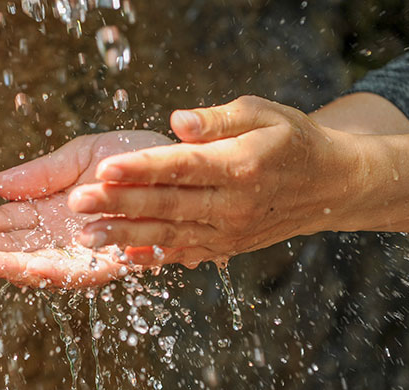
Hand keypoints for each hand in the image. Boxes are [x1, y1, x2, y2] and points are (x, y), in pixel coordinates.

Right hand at [0, 131, 172, 287]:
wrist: (183, 163)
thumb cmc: (134, 159)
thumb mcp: (82, 156)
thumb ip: (42, 173)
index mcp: (58, 209)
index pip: (15, 221)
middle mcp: (71, 235)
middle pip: (23, 247)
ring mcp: (91, 250)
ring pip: (45, 265)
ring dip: (12, 263)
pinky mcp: (117, 261)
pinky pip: (82, 272)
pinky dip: (53, 271)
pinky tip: (27, 266)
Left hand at [68, 96, 360, 263]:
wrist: (331, 186)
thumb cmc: (293, 140)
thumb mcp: (264, 114)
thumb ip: (218, 119)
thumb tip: (177, 120)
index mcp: (240, 165)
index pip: (183, 166)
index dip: (142, 167)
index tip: (105, 167)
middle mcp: (234, 204)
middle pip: (168, 204)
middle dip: (119, 204)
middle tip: (77, 203)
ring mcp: (229, 231)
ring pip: (169, 234)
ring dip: (124, 236)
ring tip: (85, 236)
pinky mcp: (226, 247)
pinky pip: (183, 254)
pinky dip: (152, 256)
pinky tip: (119, 256)